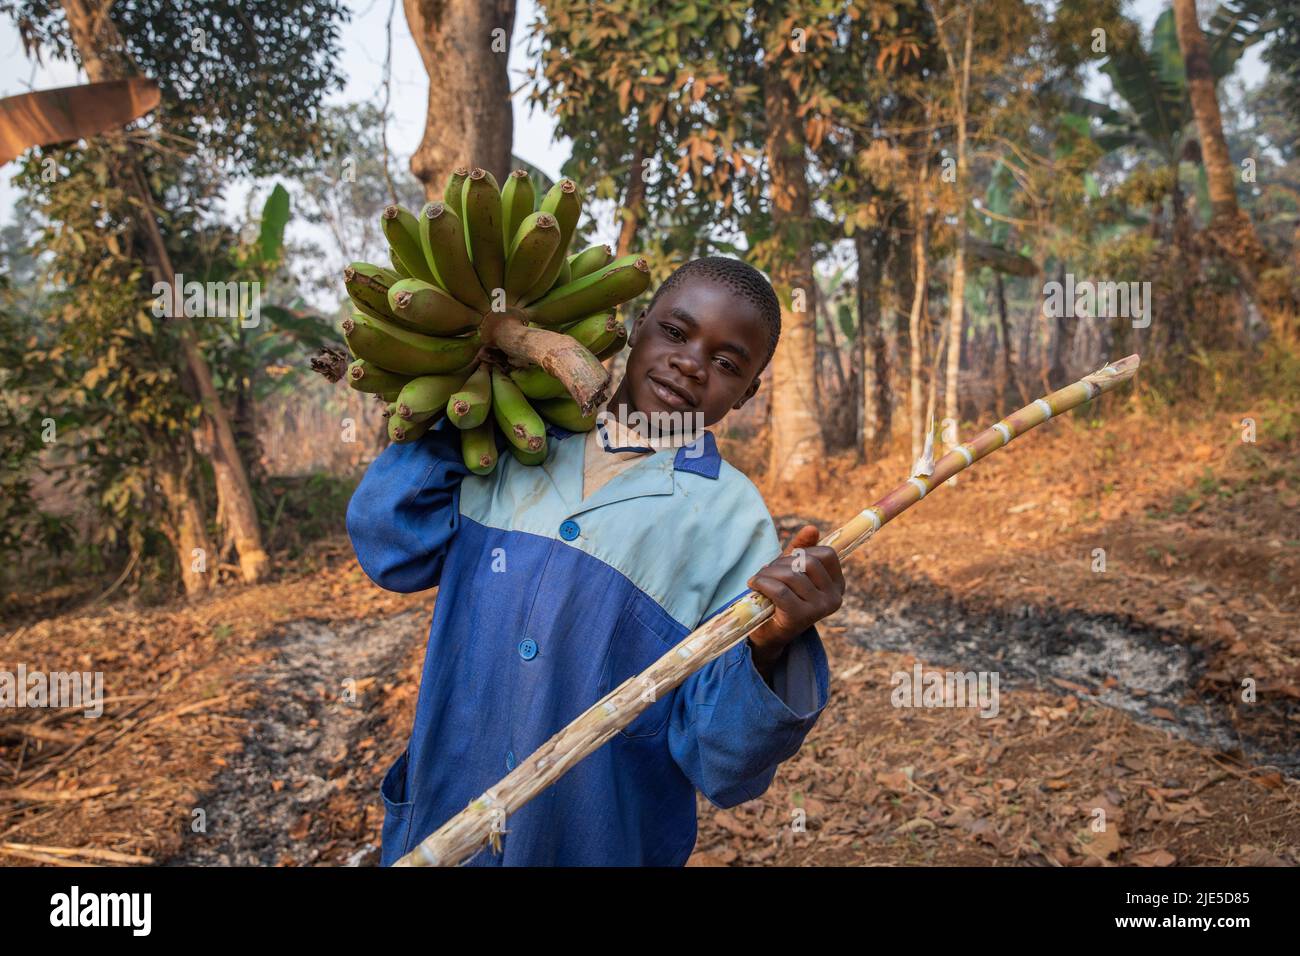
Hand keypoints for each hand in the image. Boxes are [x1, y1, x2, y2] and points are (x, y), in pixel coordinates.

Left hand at [745, 525, 844, 680]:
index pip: (827, 554)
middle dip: (782, 562)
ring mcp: (819, 609)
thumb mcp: (793, 569)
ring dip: (768, 573)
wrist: (769, 633)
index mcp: (837, 585)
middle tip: (767, 571)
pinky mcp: (800, 617)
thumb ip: (802, 548)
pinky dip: (762, 583)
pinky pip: (779, 590)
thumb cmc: (782, 597)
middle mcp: (834, 598)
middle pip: (808, 562)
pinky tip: (754, 585)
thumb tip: (812, 528)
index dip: (803, 551)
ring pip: (791, 575)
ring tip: (758, 579)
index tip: (787, 562)